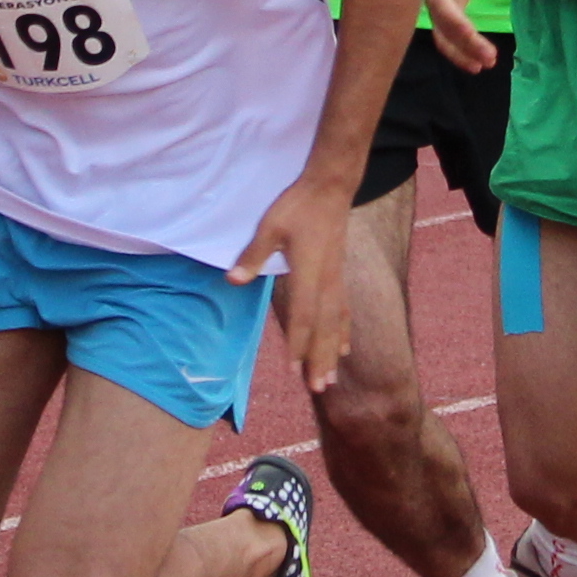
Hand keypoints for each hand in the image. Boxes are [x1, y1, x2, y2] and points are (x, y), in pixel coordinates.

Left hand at [235, 170, 357, 392]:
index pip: (305, 315)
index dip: (299, 343)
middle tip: (317, 388)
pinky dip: (343, 333)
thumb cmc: (298, 206)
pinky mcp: (339, 276)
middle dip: (319, 360)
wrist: (330, 188)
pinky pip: (344, 312)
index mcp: (309, 272)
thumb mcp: (270, 226)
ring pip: (336, 324)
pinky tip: (344, 349)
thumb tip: (232, 279)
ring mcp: (336, 280)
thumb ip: (253, 255)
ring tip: (329, 380)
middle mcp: (327, 282)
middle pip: (324, 328)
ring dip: (331, 354)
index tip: (293, 368)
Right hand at [422, 0, 506, 71]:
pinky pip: (446, 39)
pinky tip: (476, 63)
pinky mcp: (442, 17)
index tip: (475, 38)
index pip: (442, 3)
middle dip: (464, 45)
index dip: (456, 23)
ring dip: (461, 55)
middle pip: (443, 26)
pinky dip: (459, 53)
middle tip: (490, 59)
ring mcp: (434, 10)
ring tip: (485, 65)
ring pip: (442, 38)